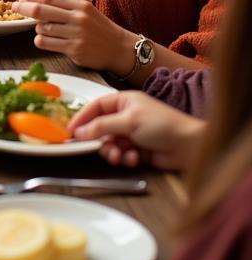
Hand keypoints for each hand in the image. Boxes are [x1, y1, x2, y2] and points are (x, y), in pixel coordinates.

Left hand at [12, 0, 136, 74]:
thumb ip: (64, 6)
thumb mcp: (85, 11)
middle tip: (14, 8)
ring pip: (42, 28)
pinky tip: (46, 40)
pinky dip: (40, 40)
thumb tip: (35, 1)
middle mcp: (78, 18)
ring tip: (46, 30)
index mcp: (80, 5)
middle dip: (24, 8)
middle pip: (41, 10)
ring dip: (38, 28)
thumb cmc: (99, 29)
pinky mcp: (74, 49)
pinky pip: (45, 42)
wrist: (120, 49)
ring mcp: (76, 34)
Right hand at [68, 90, 205, 169]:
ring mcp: (132, 134)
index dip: (82, 118)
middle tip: (100, 149)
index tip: (70, 131)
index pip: (95, 107)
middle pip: (100, 128)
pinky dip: (125, 158)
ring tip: (120, 156)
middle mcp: (125, 116)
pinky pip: (122, 154)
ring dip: (112, 151)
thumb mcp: (128, 120)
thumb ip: (101, 126)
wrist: (190, 146)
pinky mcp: (138, 150)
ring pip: (110, 144)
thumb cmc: (161, 124)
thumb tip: (78, 132)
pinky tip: (134, 158)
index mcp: (123, 101)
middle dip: (100, 140)